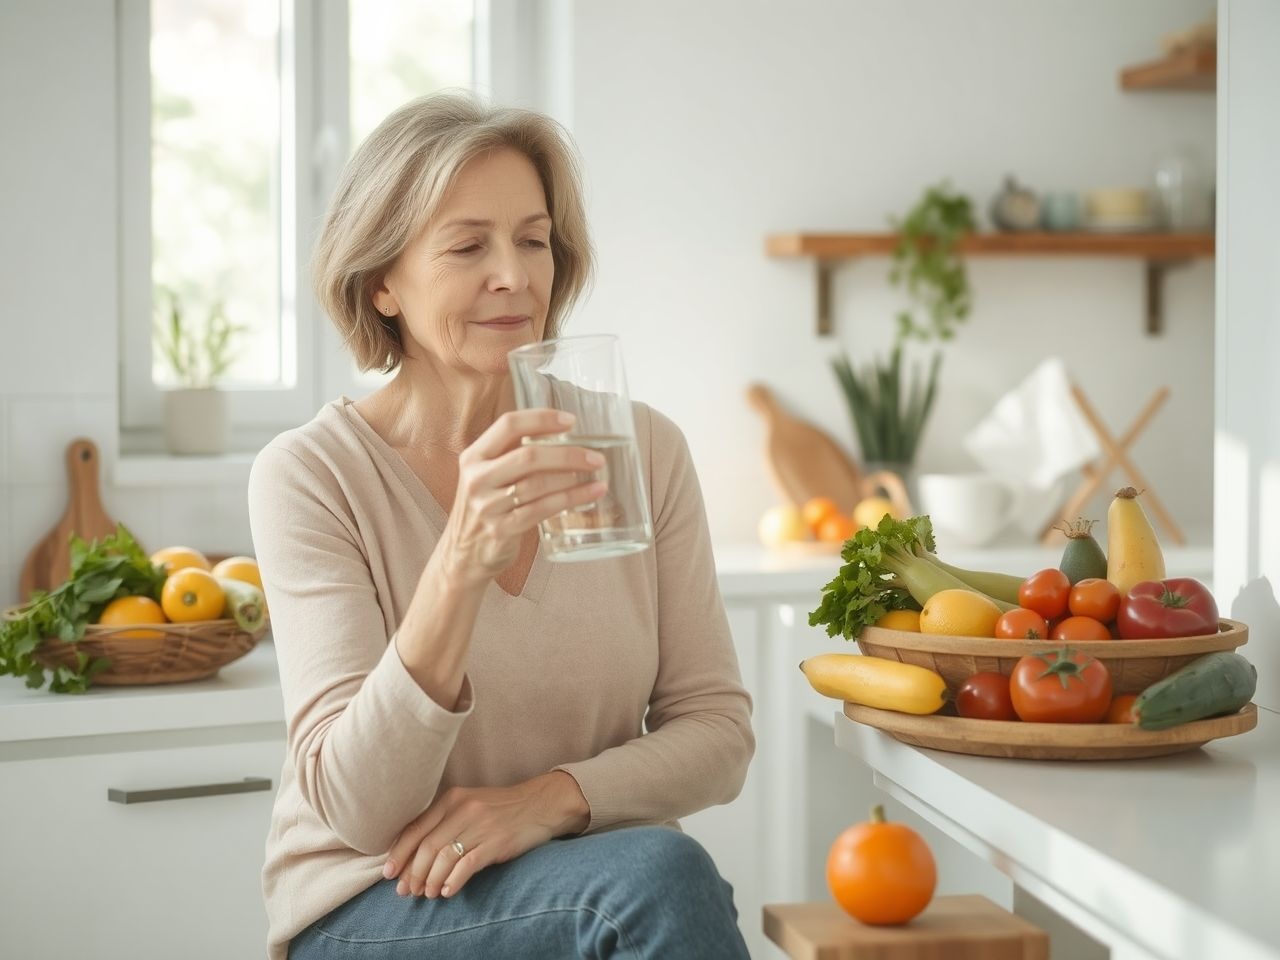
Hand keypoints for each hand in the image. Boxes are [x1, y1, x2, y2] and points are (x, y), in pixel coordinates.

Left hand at [382, 772, 589, 898]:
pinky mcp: (497, 842)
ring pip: (444, 858)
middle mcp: (463, 809)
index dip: (399, 853)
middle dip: (413, 873)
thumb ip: (444, 821)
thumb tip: (416, 854)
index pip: (416, 828)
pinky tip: (448, 891)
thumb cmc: (501, 808)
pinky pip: (467, 865)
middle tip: (407, 891)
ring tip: (428, 894)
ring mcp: (481, 825)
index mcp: (452, 798)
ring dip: (431, 880)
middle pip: (427, 846)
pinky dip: (453, 881)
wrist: (541, 803)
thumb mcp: (469, 805)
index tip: (389, 874)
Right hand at [437, 409, 606, 589]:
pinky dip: (569, 500)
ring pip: (538, 484)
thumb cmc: (485, 508)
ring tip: (597, 475)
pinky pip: (541, 510)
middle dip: (568, 454)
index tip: (570, 420)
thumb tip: (563, 436)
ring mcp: (487, 506)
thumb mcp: (488, 475)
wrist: (462, 553)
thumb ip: (513, 455)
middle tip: (596, 457)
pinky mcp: (501, 530)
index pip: (509, 425)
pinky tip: (590, 495)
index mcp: (474, 456)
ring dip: (573, 478)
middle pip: (529, 456)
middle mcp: (477, 478)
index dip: (541, 418)